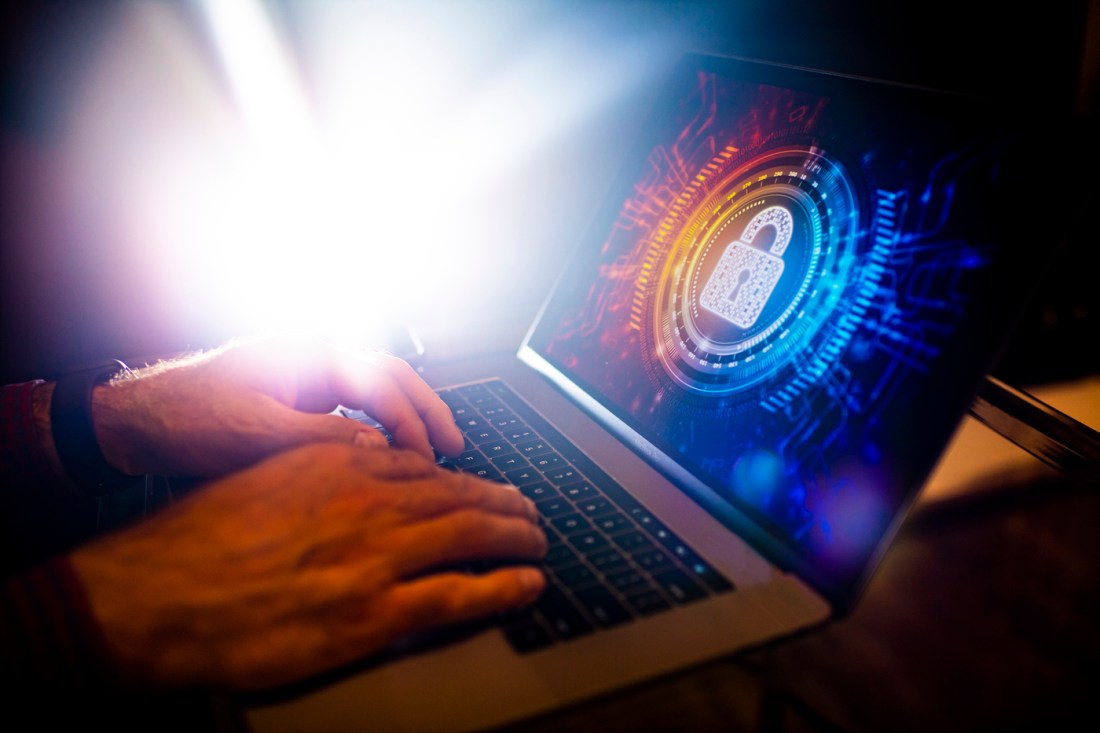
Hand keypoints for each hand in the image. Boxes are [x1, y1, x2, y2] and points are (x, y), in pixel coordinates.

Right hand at [69, 443, 546, 690]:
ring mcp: (376, 556)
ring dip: (515, 536)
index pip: (425, 467)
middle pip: (459, 495)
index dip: (465, 478)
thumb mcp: (265, 480)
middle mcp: (368, 502)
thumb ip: (321, 473)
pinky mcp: (374, 611)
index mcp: (340, 466)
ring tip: (538, 539)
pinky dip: (503, 586)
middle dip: (503, 503)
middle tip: (529, 510)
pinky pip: (459, 594)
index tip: (485, 485)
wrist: (157, 596)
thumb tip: (361, 470)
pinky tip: (528, 584)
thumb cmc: (197, 542)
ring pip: (470, 534)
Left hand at [89, 332, 463, 477]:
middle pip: (391, 375)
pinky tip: (390, 450)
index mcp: (307, 352)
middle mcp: (313, 354)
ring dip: (407, 416)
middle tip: (455, 447)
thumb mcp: (252, 434)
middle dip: (426, 410)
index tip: (429, 459)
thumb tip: (381, 452)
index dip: (411, 422)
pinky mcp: (297, 392)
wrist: (132, 419)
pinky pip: (354, 403)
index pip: (380, 383)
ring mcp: (306, 371)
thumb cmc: (182, 419)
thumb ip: (321, 440)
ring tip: (435, 449)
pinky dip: (380, 425)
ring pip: (376, 387)